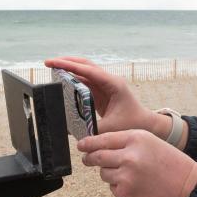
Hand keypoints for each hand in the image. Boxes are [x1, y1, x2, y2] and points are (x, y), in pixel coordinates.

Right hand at [45, 56, 159, 134]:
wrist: (147, 124)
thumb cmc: (133, 124)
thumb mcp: (112, 129)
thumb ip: (92, 131)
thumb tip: (74, 134)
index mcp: (113, 84)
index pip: (88, 71)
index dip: (69, 66)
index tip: (54, 63)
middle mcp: (109, 81)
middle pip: (85, 65)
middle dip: (67, 62)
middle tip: (49, 62)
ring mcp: (106, 85)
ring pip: (85, 72)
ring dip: (69, 69)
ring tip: (52, 69)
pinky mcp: (102, 92)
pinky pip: (85, 82)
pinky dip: (74, 79)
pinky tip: (62, 80)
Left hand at [78, 130, 196, 196]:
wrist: (190, 191)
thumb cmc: (174, 167)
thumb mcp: (153, 144)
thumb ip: (128, 144)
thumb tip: (101, 149)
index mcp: (136, 138)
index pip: (103, 138)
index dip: (89, 143)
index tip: (81, 145)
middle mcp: (128, 155)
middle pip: (97, 156)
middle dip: (89, 158)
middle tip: (87, 160)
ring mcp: (125, 176)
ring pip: (104, 174)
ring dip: (111, 174)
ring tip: (133, 177)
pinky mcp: (125, 194)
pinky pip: (113, 188)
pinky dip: (121, 188)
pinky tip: (138, 188)